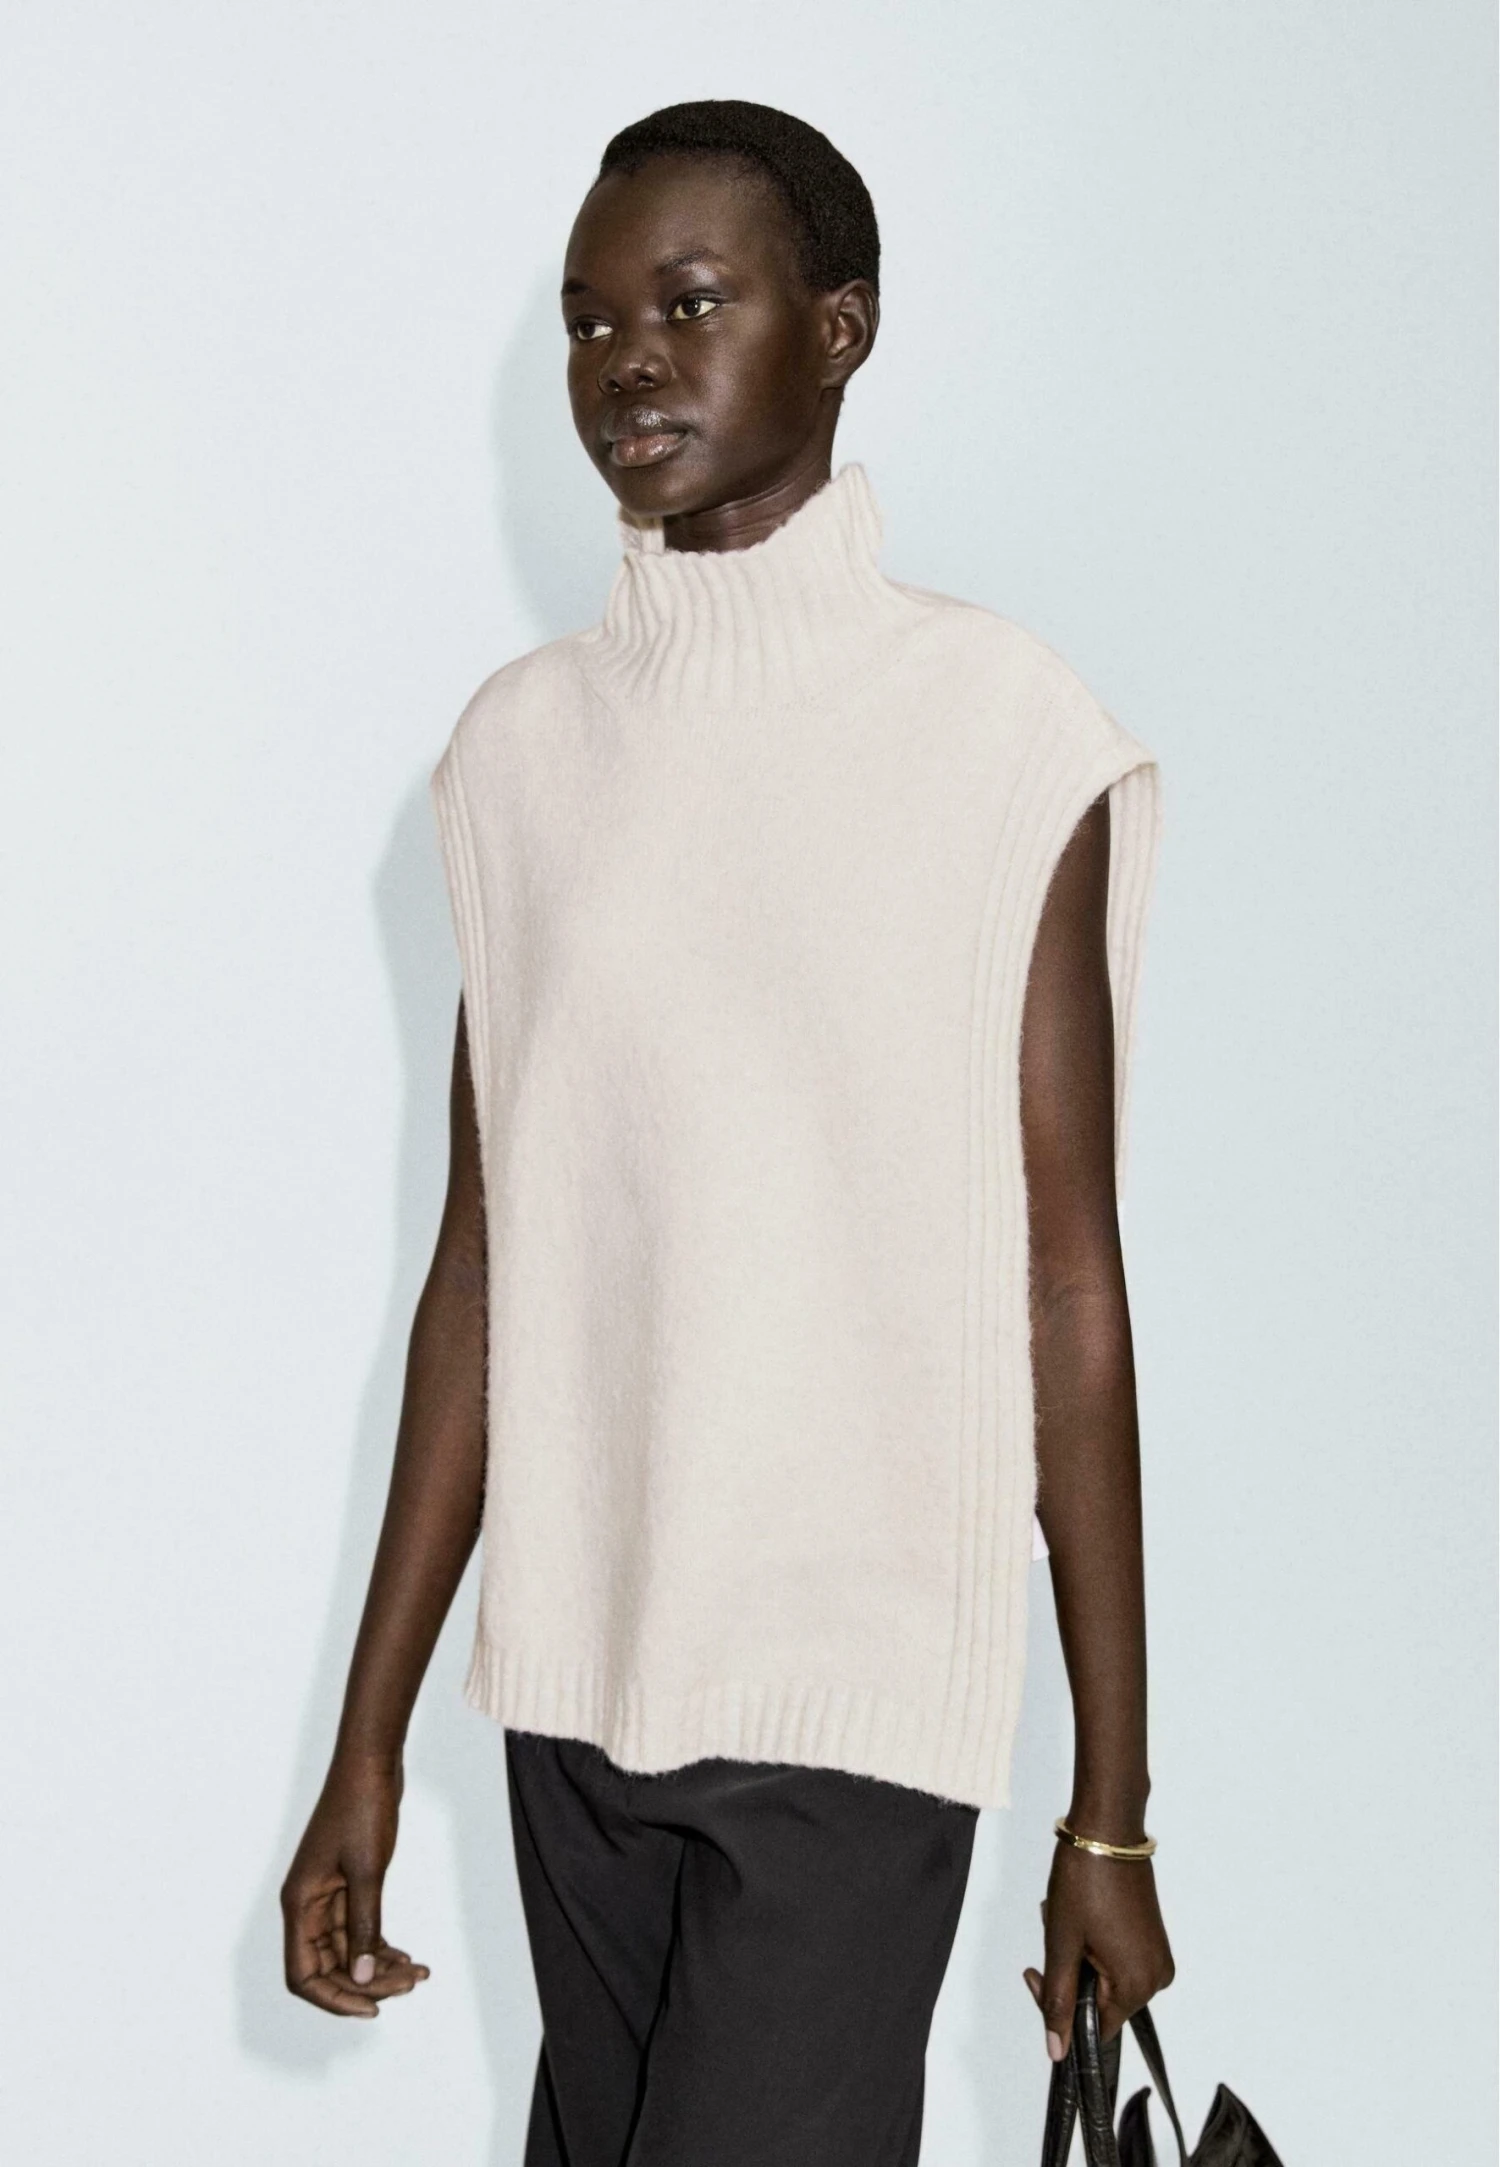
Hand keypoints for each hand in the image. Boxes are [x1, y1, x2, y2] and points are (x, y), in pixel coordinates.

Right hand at [280, 1752, 429, 2017]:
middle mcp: (308, 1905)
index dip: (333, 1999)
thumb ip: (365, 1927)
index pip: (303, 1974)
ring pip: (349, 1950)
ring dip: (380, 1966)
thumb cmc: (362, 1808)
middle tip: (411, 1983)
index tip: (372, 2010)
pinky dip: (381, 1946)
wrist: (371, 1762)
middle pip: (329, 1967)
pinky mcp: (347, 1885)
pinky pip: (359, 1930)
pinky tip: (406, 1956)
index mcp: (299, 1904)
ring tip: (418, 1973)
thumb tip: (365, 1980)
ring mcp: (327, 1896)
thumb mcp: (366, 1871)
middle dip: (368, 1983)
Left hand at [1022, 1840, 1173, 2056]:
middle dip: (1068, 1973)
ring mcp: (1156, 1956)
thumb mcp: (1062, 1943)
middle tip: (1053, 1932)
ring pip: (1105, 1978)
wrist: (1107, 1828)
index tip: (1037, 1972)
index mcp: (1136, 1986)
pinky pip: (1117, 1959)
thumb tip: (1057, 2052)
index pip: (1092, 2027)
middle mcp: (1156, 1978)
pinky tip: (1080, 1915)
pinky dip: (1093, 1944)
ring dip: (1077, 1955)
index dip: (1060, 2008)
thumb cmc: (1084, 1881)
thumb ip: (1059, 2000)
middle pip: (1099, 2003)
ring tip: (1063, 1916)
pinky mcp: (1152, 1938)